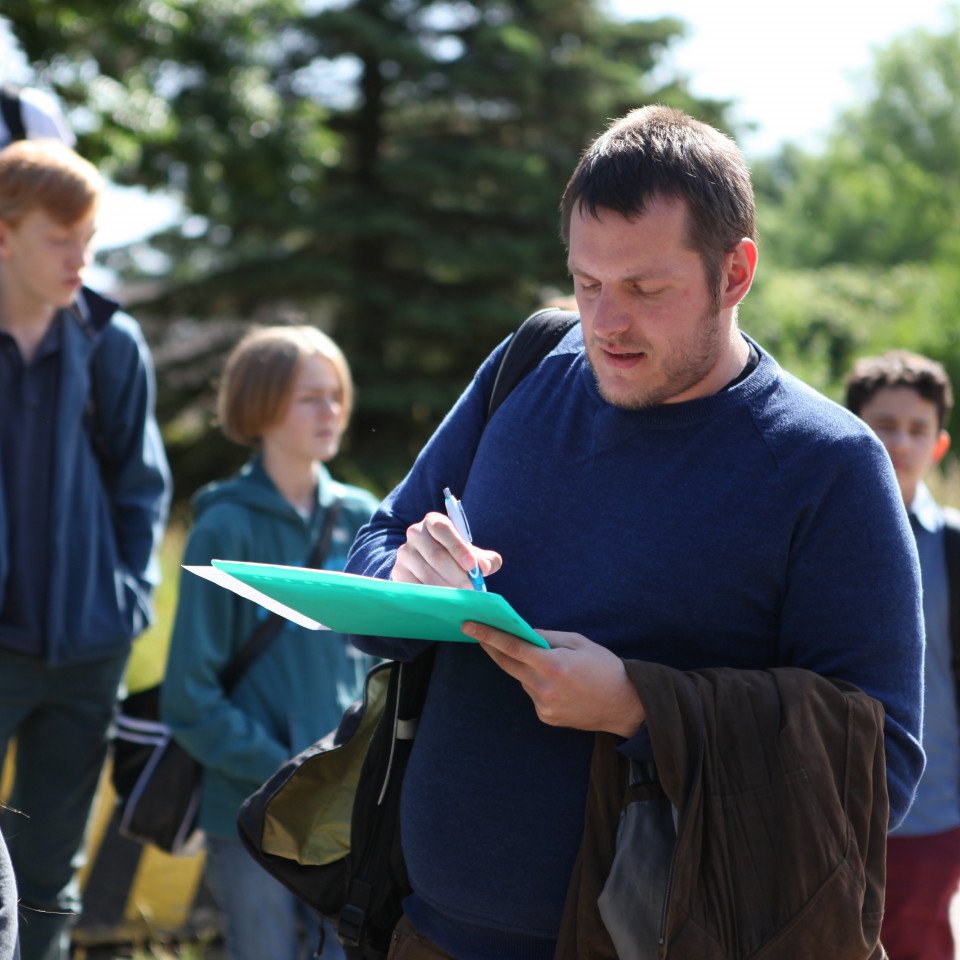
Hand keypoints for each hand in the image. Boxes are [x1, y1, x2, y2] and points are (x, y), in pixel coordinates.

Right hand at [391, 512, 502, 588]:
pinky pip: (416, 586)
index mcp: (433, 521)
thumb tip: (485, 567)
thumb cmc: (454, 556)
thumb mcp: (470, 553)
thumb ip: (485, 558)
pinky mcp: (398, 572)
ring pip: (426, 573)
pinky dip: (432, 596)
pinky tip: (445, 600)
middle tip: (471, 588)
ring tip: (461, 596)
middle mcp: (415, 533)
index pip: (442, 528)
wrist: (427, 564)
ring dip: (446, 587)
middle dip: (456, 574)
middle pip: (436, 554)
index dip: (458, 547)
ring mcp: (404, 553)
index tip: (472, 565)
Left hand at [462, 622, 645, 736]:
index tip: (469, 626)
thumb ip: (547, 638)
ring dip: (525, 668)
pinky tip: (560, 684)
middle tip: (479, 635)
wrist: (625, 704)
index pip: (512, 647)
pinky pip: (533, 694)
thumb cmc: (604, 667)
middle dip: (492, 649)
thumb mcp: (578, 642)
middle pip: (508, 664)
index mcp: (552, 664)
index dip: (488, 635)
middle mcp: (543, 687)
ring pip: (522, 680)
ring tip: (548, 664)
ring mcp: (543, 705)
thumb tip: (523, 634)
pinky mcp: (546, 716)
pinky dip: (538, 684)